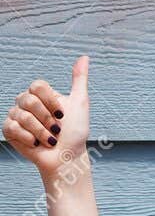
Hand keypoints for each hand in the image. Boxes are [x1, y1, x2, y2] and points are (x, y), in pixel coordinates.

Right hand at [3, 55, 89, 177]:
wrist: (67, 158)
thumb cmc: (76, 133)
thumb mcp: (80, 103)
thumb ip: (79, 80)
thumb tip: (84, 57)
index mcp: (42, 95)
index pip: (37, 85)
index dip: (50, 101)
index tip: (62, 114)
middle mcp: (27, 103)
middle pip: (27, 100)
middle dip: (46, 118)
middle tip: (56, 130)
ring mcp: (17, 116)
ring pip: (21, 115)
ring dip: (41, 131)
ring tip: (50, 140)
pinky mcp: (9, 130)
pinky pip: (11, 127)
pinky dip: (28, 138)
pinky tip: (36, 143)